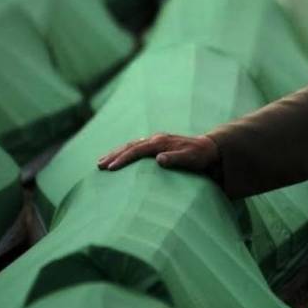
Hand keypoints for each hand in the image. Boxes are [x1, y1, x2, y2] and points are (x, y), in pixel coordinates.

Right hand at [97, 133, 218, 172]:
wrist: (209, 148)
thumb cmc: (200, 156)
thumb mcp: (192, 158)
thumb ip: (176, 158)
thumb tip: (159, 159)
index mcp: (162, 142)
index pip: (138, 149)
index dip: (124, 158)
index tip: (111, 167)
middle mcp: (157, 139)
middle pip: (130, 146)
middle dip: (113, 155)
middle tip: (99, 166)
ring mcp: (156, 141)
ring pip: (131, 145)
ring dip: (116, 153)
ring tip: (101, 163)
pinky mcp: (157, 146)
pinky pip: (136, 148)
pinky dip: (124, 152)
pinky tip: (117, 159)